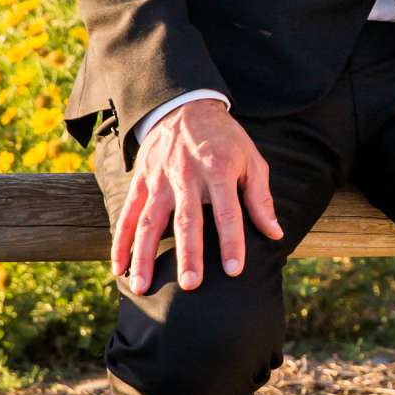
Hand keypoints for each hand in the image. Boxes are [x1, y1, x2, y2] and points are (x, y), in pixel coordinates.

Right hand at [112, 101, 281, 295]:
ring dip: (144, 256)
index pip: (226, 212)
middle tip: (190, 285)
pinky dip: (120, 242)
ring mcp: (158, 180)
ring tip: (142, 287)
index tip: (234, 270)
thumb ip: (260, 199)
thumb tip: (275, 234)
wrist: (184, 107)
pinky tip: (119, 268)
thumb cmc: (225, 140)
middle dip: (188, 254)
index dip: (231, 241)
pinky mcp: (140, 182)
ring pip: (148, 222)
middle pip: (186, 220)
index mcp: (218, 170)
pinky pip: (127, 215)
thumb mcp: (252, 160)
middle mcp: (186, 176)